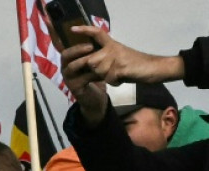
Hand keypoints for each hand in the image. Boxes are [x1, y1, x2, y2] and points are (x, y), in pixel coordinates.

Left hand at [64, 26, 184, 85]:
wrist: (155, 68)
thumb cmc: (136, 65)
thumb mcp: (119, 58)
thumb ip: (104, 59)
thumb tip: (89, 64)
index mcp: (112, 45)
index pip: (97, 33)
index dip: (85, 30)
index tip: (73, 29)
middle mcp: (112, 48)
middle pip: (91, 62)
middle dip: (97, 71)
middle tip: (113, 71)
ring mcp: (116, 57)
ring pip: (98, 72)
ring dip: (107, 77)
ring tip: (120, 73)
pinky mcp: (121, 67)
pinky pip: (109, 79)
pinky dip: (115, 82)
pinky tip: (124, 77)